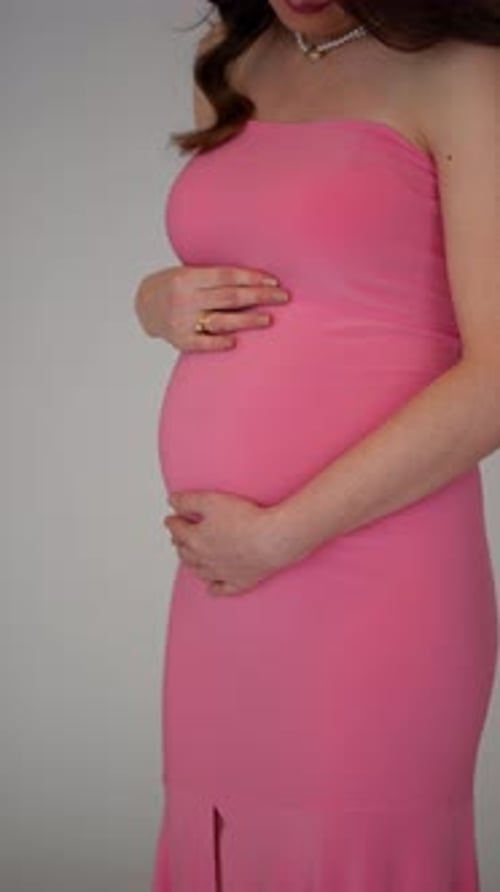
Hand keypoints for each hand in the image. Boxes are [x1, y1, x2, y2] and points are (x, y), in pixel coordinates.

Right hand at [133, 264, 289, 351]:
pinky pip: (203, 343)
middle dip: (259, 296)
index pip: (226, 276)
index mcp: (187, 277)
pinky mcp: (180, 340)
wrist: (144, 304)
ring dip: (248, 320)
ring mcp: (181, 321)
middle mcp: (184, 299)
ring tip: (268, 319)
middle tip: (283, 297)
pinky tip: (236, 341)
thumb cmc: (175, 284)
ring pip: (221, 321)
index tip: (274, 280)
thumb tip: (256, 278)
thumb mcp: (189, 272)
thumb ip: (215, 277)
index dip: (252, 277)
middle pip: (230, 297)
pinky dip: (219, 342)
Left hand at [163, 490, 298, 596]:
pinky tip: (211, 588)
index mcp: (195, 539)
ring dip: (191, 563)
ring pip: (199, 571)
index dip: (173, 522)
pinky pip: (221, 589)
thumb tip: (173, 502)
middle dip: (179, 542)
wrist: (271, 540)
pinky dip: (213, 588)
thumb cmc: (245, 520)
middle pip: (185, 551)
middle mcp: (204, 559)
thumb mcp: (211, 500)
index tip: (171, 519)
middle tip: (177, 537)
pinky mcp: (239, 581)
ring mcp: (221, 573)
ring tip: (189, 558)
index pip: (177, 529)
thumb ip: (188, 501)